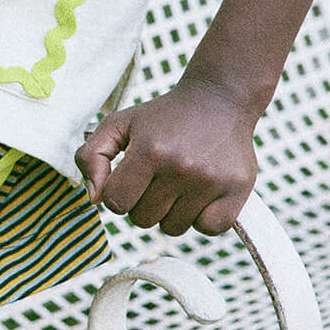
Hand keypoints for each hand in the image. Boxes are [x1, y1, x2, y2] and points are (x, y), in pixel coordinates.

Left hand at [74, 78, 258, 235]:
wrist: (218, 99)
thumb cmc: (162, 116)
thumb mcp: (118, 123)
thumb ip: (91, 156)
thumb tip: (95, 200)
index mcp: (149, 150)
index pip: (116, 202)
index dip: (116, 193)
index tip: (128, 177)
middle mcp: (180, 167)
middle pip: (143, 219)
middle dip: (142, 202)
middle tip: (155, 176)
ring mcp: (211, 181)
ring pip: (173, 228)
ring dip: (171, 210)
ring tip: (178, 180)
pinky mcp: (237, 191)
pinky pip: (208, 229)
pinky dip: (201, 217)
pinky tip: (200, 192)